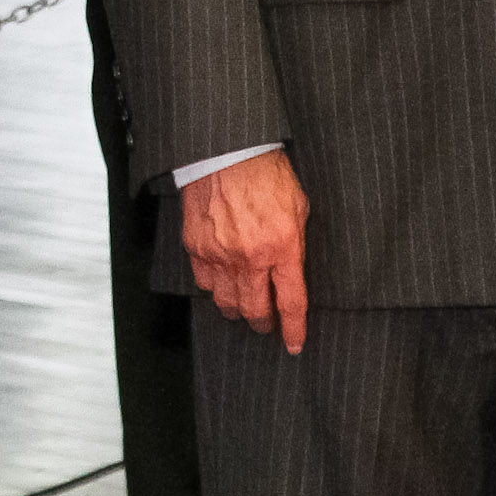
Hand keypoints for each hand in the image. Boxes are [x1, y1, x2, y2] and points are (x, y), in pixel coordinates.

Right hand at [182, 148, 308, 353]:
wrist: (228, 151)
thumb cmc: (267, 174)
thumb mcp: (299, 209)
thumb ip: (296, 245)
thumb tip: (293, 271)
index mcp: (283, 248)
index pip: (291, 303)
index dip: (294, 330)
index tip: (294, 345)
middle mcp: (250, 257)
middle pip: (256, 311)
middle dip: (264, 325)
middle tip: (266, 326)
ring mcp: (219, 254)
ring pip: (227, 303)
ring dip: (237, 311)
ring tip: (243, 309)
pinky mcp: (196, 246)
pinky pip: (204, 282)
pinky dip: (214, 288)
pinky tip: (221, 283)